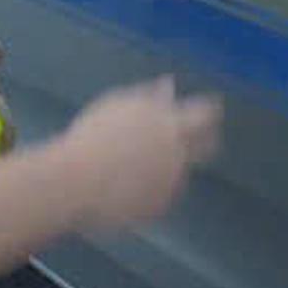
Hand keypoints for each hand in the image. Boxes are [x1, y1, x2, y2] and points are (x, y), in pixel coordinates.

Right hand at [52, 76, 223, 230]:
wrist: (76, 182)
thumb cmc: (90, 138)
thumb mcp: (118, 107)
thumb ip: (148, 95)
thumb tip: (169, 83)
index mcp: (168, 120)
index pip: (204, 112)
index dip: (210, 111)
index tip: (211, 111)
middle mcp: (177, 149)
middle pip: (209, 143)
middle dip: (209, 140)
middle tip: (199, 141)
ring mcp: (172, 179)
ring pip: (182, 170)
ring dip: (170, 167)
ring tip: (133, 167)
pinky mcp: (162, 204)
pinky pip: (163, 194)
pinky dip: (151, 189)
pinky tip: (126, 186)